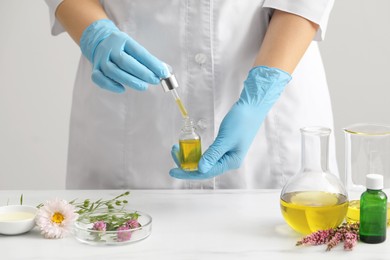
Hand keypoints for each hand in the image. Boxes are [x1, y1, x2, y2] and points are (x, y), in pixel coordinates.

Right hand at [80, 19, 168, 92]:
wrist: (99, 41)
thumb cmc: (123, 49)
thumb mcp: (135, 49)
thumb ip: (150, 60)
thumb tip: (167, 72)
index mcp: (123, 40)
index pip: (139, 52)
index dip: (152, 63)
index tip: (163, 73)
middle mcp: (110, 48)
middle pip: (125, 61)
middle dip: (142, 72)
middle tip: (154, 80)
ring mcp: (101, 59)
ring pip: (112, 71)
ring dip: (129, 80)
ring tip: (143, 86)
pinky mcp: (95, 69)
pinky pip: (99, 78)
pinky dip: (110, 85)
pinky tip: (122, 89)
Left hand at [169, 66, 291, 179]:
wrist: (252, 106)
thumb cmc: (242, 121)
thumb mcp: (225, 139)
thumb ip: (213, 155)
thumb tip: (200, 169)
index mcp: (231, 162)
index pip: (206, 173)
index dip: (188, 173)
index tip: (173, 171)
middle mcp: (229, 161)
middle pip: (204, 168)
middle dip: (187, 163)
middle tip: (173, 153)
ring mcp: (227, 153)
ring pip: (205, 161)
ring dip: (191, 156)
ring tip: (177, 148)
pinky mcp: (224, 146)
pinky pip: (208, 153)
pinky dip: (197, 151)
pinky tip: (189, 147)